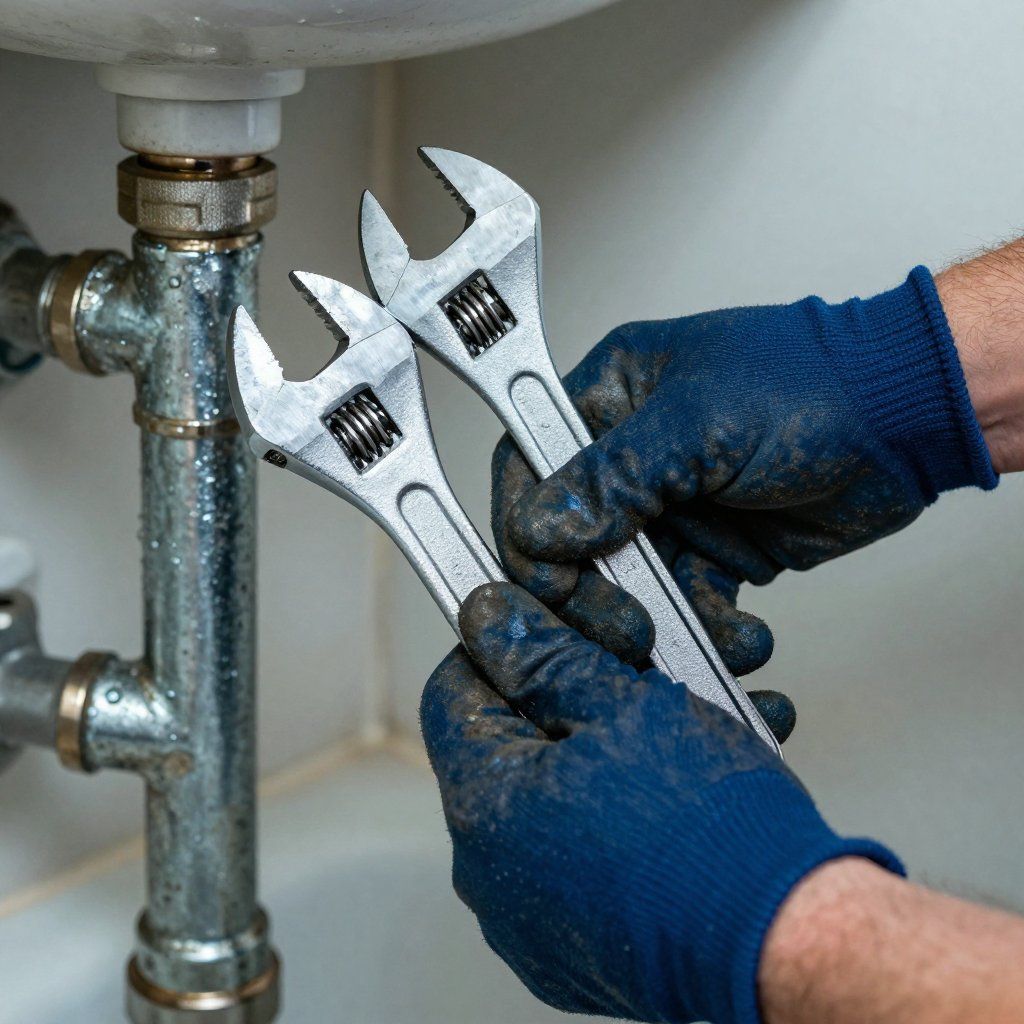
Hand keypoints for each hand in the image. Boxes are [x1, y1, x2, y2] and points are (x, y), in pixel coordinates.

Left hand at [421, 582, 900, 1023]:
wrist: (785, 943)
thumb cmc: (711, 829)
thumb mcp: (624, 706)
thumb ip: (544, 657)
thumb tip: (491, 619)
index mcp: (486, 808)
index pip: (451, 696)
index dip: (499, 652)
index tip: (544, 634)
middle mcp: (491, 875)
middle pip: (506, 750)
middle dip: (563, 705)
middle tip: (626, 684)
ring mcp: (530, 920)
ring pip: (547, 803)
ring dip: (596, 760)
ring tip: (669, 741)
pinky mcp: (573, 951)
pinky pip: (573, 860)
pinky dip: (609, 820)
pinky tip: (669, 800)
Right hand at [493, 267, 995, 733]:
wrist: (907, 419)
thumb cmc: (816, 384)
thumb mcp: (700, 423)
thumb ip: (615, 478)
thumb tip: (542, 527)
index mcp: (609, 396)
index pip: (530, 467)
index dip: (527, 528)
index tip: (548, 579)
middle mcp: (628, 454)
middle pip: (570, 539)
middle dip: (593, 595)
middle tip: (626, 626)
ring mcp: (669, 505)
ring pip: (626, 584)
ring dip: (656, 623)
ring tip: (696, 642)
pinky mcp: (710, 548)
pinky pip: (683, 604)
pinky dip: (706, 632)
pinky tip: (743, 637)